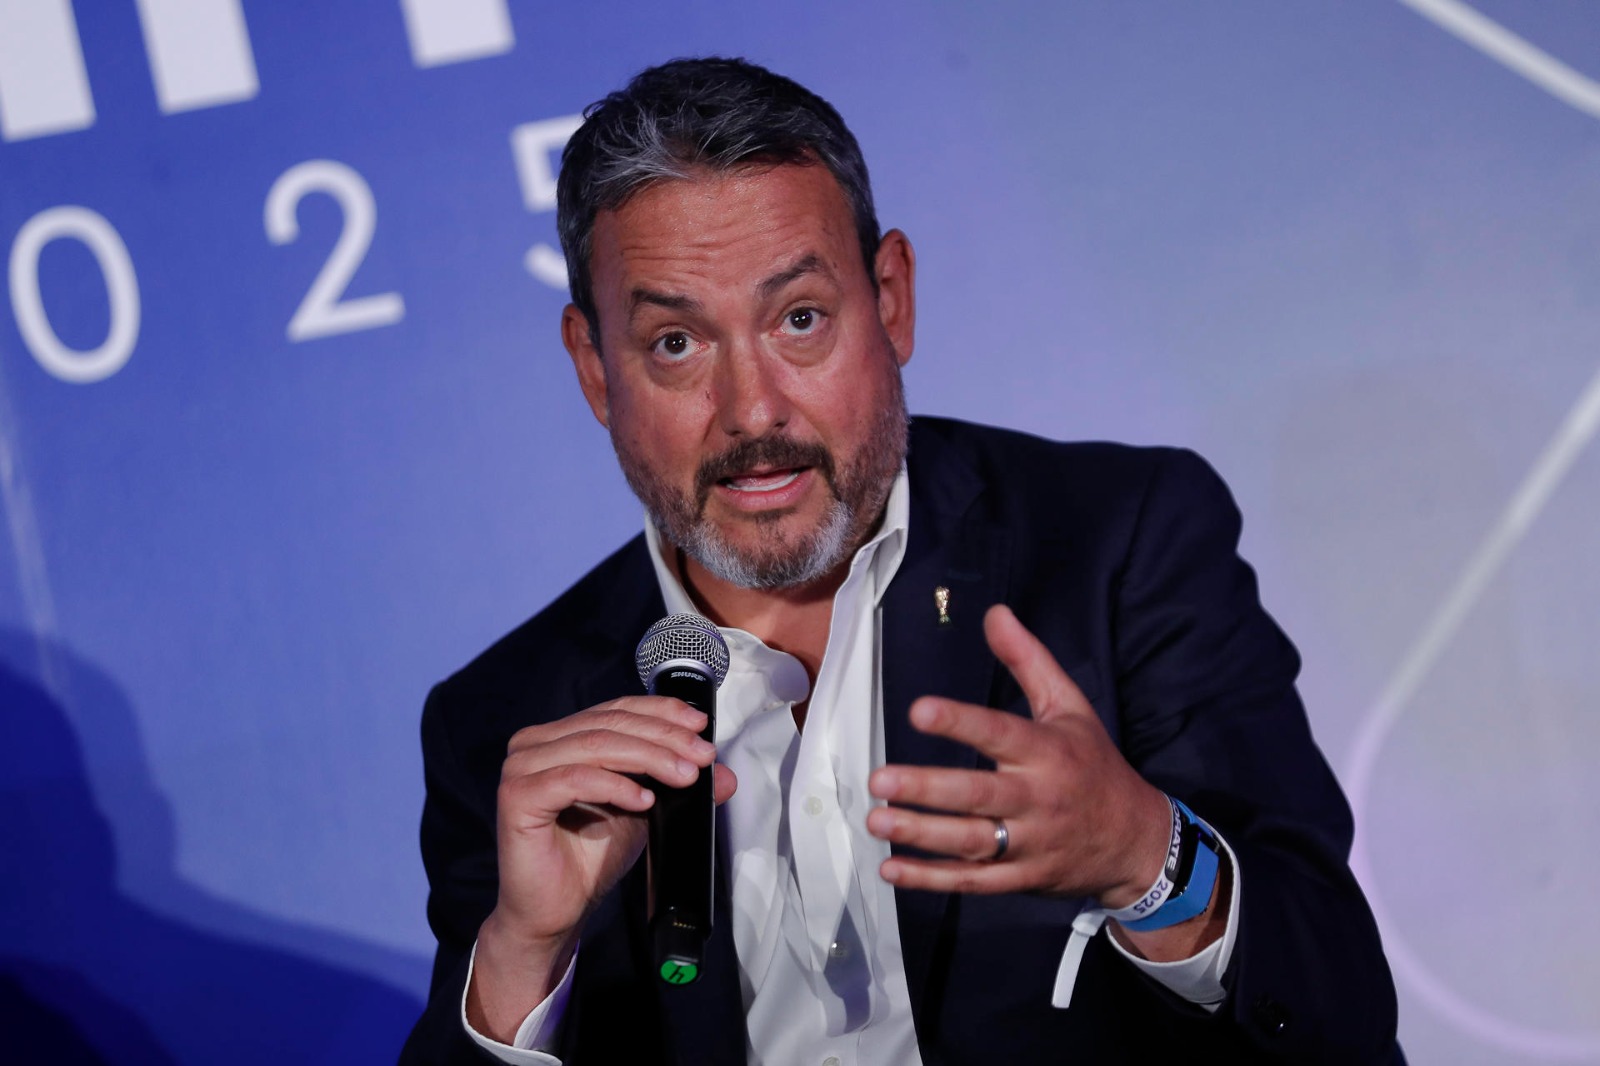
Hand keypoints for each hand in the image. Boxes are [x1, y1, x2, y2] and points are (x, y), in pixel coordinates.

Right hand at [470, 696, 736, 1039]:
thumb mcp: (645, 812)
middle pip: (610, 725)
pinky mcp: (517, 796)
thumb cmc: (590, 856)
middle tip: (701, 757)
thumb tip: (724, 774)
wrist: (554, 911)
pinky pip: (574, 778)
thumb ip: (676, 785)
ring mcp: (522, 767)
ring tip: (684, 777)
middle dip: (664, 737)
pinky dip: (615, 785)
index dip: (660, 712)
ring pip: (596, 746)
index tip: (700, 725)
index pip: (616, 709)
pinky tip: (644, 798)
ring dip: (648, 758)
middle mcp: (535, 743)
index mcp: (561, 736)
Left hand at [866, 604, 1170, 905]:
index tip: (919, 710)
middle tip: (879, 779)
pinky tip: (892, 870)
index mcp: (1047, 751)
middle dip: (927, 789)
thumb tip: (994, 613)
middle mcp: (1038, 799)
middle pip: (978, 795)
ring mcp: (1030, 844)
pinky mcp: (1021, 879)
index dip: (960, 723)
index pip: (1000, 734)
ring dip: (921, 834)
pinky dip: (932, 879)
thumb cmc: (1093, 765)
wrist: (1135, 841)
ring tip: (876, 821)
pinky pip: (973, 882)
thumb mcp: (1070, 707)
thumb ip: (1029, 660)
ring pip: (971, 842)